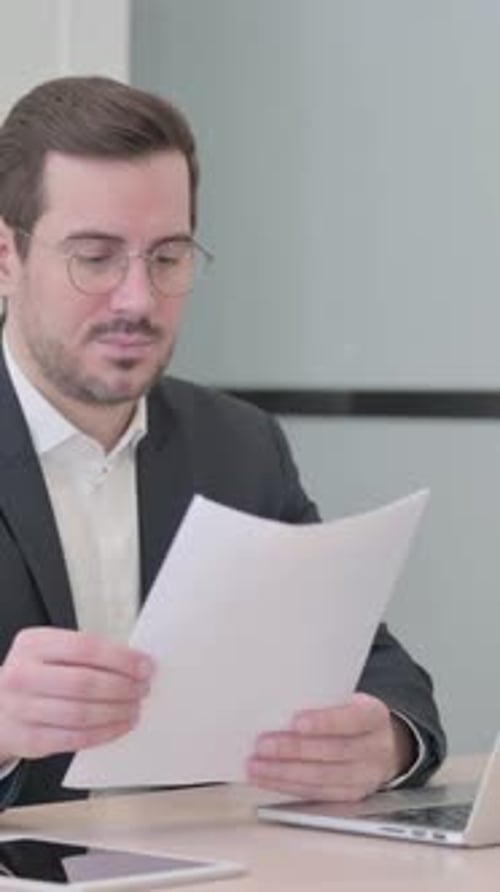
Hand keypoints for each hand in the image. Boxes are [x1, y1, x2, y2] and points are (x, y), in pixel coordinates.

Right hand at [0, 627, 153, 761]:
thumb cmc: (36, 675)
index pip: (85, 647)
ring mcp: (21, 709)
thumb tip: (136, 663)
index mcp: (33, 644)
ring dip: (116, 712)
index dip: (121, 658)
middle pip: (84, 683)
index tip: (145, 666)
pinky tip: (119, 726)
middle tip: (143, 689)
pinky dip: (103, 733)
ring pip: (81, 714)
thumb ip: (86, 655)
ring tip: (135, 708)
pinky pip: (74, 739)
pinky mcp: (27, 739)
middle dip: (122, 687)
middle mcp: (22, 675)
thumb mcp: (51, 652)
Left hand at [247, 692, 415, 801]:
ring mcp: (364, 777)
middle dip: (294, 750)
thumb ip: (323, 702)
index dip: (324, 722)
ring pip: (321, 777)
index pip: (352, 719)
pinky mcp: (349, 796)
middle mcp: (374, 749)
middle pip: (333, 752)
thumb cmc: (352, 716)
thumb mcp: (347, 700)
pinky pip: (315, 793)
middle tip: (263, 745)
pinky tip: (266, 778)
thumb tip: (279, 705)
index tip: (296, 721)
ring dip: (284, 772)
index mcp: (374, 717)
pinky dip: (286, 786)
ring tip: (256, 765)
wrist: (381, 745)